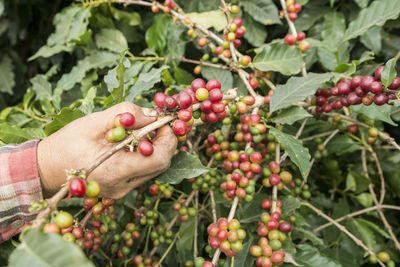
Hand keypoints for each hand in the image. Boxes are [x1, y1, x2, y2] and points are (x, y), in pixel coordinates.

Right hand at [37, 102, 177, 198]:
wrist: (47, 168)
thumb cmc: (66, 144)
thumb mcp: (94, 122)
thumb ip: (125, 115)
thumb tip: (153, 113)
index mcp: (116, 171)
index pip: (159, 159)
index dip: (168, 139)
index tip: (164, 122)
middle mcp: (123, 186)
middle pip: (161, 165)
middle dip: (165, 142)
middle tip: (158, 123)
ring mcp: (122, 190)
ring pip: (154, 169)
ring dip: (156, 148)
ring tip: (146, 130)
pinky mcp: (121, 189)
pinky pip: (143, 172)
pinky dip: (146, 156)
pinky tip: (136, 143)